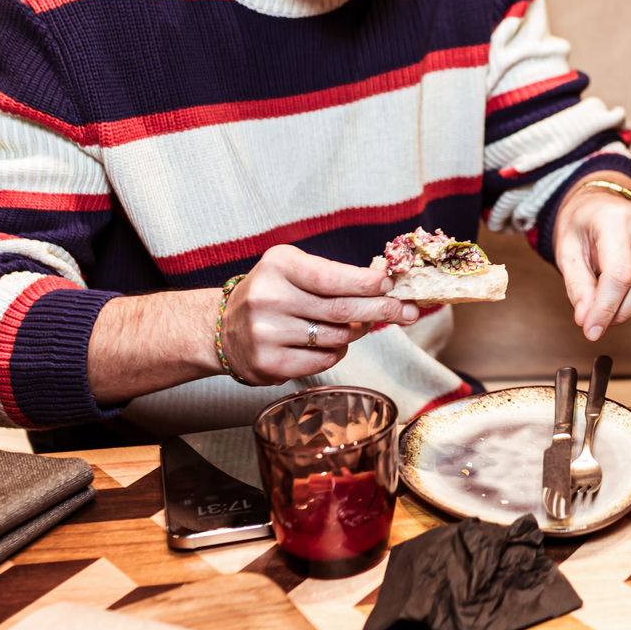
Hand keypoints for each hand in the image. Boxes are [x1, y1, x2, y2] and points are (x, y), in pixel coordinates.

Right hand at [219, 244, 416, 383]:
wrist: (222, 327)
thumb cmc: (272, 293)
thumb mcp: (294, 269)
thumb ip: (334, 275)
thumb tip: (386, 284)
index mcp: (278, 266)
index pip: (333, 277)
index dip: (367, 283)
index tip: (391, 285)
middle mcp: (269, 298)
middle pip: (342, 309)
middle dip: (383, 310)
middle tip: (408, 311)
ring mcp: (267, 333)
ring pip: (338, 337)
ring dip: (357, 332)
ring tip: (356, 324)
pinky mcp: (269, 363)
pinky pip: (323, 360)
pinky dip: (337, 351)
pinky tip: (329, 343)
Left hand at [553, 181, 630, 340]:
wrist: (597, 204)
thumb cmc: (582, 227)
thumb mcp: (566, 253)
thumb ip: (578, 288)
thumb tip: (587, 321)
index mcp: (613, 220)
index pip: (618, 275)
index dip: (605, 310)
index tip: (591, 330)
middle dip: (622, 311)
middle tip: (602, 317)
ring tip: (625, 296)